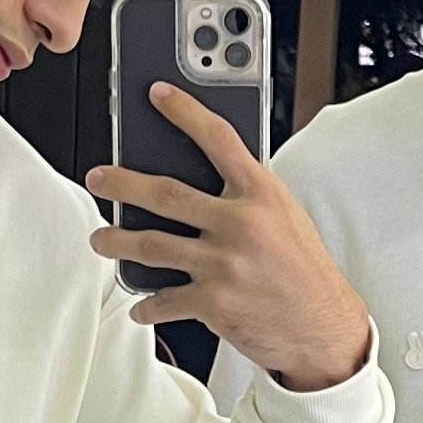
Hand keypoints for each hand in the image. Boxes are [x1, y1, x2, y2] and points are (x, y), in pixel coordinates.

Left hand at [87, 86, 372, 390]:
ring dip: (117, 242)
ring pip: (152, 246)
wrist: (324, 328)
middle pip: (166, 194)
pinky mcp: (213, 302)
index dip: (185, 111)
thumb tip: (202, 180)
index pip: (218, 139)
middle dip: (122, 184)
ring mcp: (224, 264)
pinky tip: (140, 304)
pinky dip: (147, 304)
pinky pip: (165, 300)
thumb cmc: (305, 272)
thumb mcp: (285, 218)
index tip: (158, 94)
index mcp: (262, 195)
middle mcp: (240, 224)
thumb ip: (247, 196)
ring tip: (101, 239)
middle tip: (98, 178)